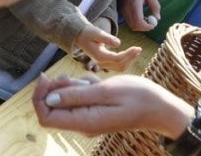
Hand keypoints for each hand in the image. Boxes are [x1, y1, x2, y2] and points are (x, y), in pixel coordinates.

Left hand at [32, 73, 192, 138]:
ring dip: (73, 85)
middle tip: (75, 76)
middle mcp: (83, 123)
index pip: (45, 117)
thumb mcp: (106, 91)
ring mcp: (89, 117)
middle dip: (57, 87)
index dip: (39, 97)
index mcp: (83, 121)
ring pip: (66, 99)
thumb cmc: (138, 97)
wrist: (161, 107)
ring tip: (93, 81)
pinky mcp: (95, 110)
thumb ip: (76, 95)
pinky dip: (84, 86)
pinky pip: (80, 97)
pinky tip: (100, 83)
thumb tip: (48, 100)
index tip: (46, 77)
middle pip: (53, 106)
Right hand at [73, 21, 141, 71]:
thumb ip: (107, 38)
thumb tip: (118, 43)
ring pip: (120, 67)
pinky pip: (118, 66)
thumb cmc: (88, 33)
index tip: (137, 47)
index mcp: (99, 56)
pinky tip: (131, 55)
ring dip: (130, 60)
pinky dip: (126, 62)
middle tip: (139, 49)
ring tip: (137, 51)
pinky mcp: (105, 64)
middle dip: (131, 58)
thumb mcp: (97, 32)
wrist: (80, 37)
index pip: (118, 59)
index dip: (129, 54)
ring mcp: (103, 65)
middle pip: (120, 65)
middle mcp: (101, 63)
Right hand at [117, 0, 159, 31]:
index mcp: (134, 4)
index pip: (139, 22)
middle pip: (133, 25)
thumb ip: (155, 6)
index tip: (153, 25)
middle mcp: (126, 8)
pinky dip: (134, 21)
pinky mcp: (120, 8)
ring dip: (139, 24)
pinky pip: (127, 19)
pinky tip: (140, 14)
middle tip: (151, 23)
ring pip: (130, 23)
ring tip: (146, 18)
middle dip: (143, 28)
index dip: (146, 27)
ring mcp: (122, 8)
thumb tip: (158, 18)